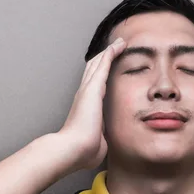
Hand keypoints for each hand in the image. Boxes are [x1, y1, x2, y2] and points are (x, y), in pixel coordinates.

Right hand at [58, 37, 126, 170]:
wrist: (73, 149)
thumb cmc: (83, 151)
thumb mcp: (97, 142)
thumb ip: (101, 138)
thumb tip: (103, 142)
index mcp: (86, 108)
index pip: (94, 86)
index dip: (101, 75)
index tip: (110, 68)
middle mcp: (84, 95)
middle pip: (93, 70)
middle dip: (104, 58)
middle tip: (115, 48)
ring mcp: (87, 90)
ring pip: (98, 63)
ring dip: (109, 52)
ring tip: (120, 43)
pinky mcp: (93, 87)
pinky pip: (103, 64)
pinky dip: (111, 53)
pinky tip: (119, 45)